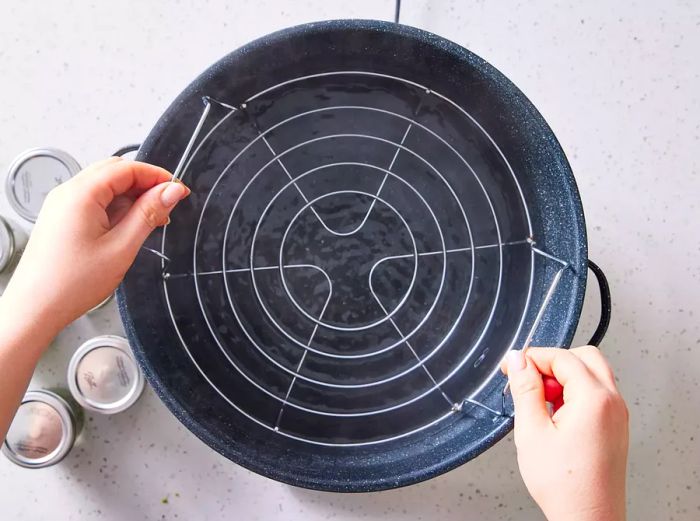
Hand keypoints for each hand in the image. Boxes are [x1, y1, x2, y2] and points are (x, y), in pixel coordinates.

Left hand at [1, 157, 188, 337]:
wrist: (35, 308)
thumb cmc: (72, 283)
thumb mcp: (121, 247)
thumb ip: (148, 214)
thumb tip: (171, 191)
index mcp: (81, 194)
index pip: (127, 168)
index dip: (157, 175)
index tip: (178, 190)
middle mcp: (68, 193)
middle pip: (115, 172)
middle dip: (145, 184)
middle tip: (168, 204)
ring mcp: (62, 205)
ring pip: (105, 186)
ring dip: (132, 196)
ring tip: (152, 220)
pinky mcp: (62, 218)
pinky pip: (94, 200)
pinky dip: (116, 207)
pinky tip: (130, 226)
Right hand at [503, 346, 628, 520]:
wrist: (588, 519)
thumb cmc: (565, 485)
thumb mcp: (532, 431)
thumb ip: (525, 389)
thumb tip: (519, 361)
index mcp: (594, 399)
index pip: (562, 357)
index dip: (532, 357)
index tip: (512, 366)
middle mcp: (612, 403)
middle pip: (584, 358)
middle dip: (552, 362)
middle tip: (527, 378)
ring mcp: (617, 415)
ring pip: (591, 374)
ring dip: (564, 378)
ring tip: (539, 402)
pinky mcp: (615, 428)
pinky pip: (596, 395)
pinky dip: (574, 394)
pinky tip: (554, 415)